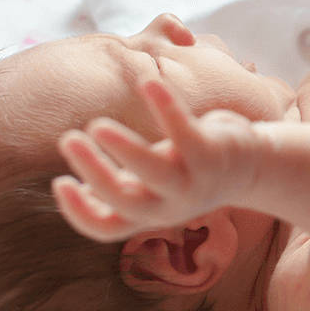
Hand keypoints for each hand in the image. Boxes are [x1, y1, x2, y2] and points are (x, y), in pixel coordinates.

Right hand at [53, 80, 265, 241]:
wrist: (249, 166)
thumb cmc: (186, 171)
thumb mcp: (150, 186)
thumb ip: (116, 187)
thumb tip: (69, 186)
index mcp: (147, 213)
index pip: (106, 228)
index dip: (79, 212)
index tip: (60, 182)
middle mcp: (169, 205)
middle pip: (126, 202)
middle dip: (95, 173)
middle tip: (68, 139)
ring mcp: (193, 181)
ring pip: (155, 172)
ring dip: (124, 149)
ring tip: (96, 124)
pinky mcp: (211, 153)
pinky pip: (185, 131)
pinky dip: (167, 107)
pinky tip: (148, 82)